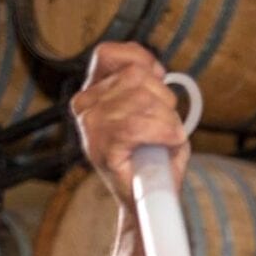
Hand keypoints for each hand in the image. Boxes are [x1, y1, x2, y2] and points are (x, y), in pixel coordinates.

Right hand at [70, 41, 190, 209]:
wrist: (148, 201)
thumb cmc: (154, 158)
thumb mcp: (156, 112)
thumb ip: (151, 85)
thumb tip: (156, 71)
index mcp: (94, 93)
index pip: (109, 54)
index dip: (142, 62)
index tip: (161, 80)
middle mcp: (85, 106)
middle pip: (135, 77)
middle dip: (165, 99)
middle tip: (169, 125)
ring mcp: (90, 127)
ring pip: (141, 100)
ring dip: (168, 120)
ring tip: (169, 138)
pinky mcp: (101, 148)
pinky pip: (137, 126)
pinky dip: (163, 132)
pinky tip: (170, 142)